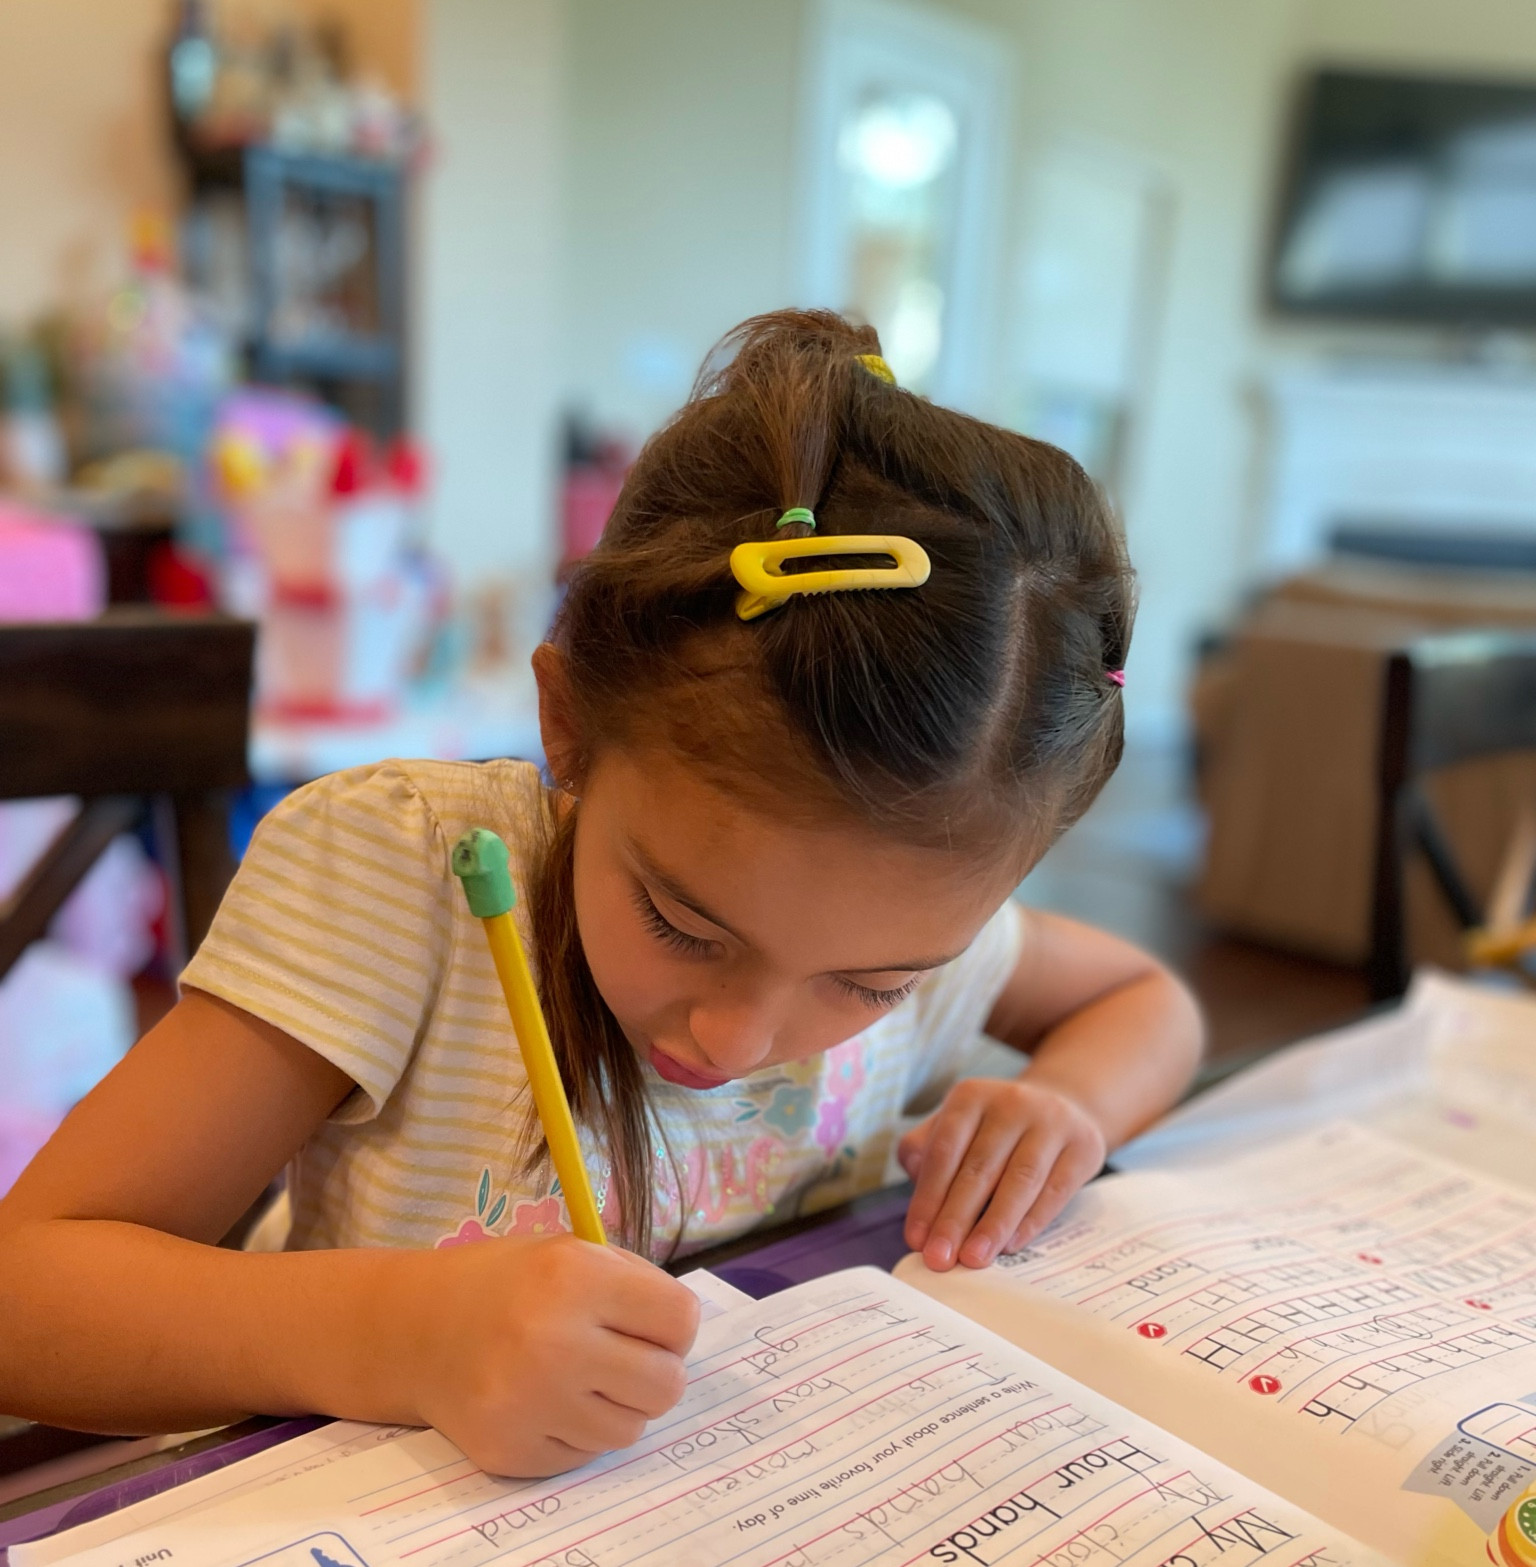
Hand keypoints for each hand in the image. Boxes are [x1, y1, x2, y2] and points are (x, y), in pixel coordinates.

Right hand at [394, 1233, 699, 1476]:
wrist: (416, 1330)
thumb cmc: (508, 1284)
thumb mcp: (570, 1252)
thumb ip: (633, 1284)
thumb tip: (686, 1332)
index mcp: (574, 1276)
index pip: (680, 1320)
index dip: (674, 1324)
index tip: (652, 1323)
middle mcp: (553, 1341)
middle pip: (666, 1385)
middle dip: (655, 1371)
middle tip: (623, 1357)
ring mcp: (529, 1403)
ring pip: (630, 1430)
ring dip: (616, 1406)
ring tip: (579, 1377)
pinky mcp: (511, 1452)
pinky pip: (585, 1455)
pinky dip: (576, 1431)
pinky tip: (545, 1399)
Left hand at [899, 1077, 1106, 1271]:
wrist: (1063, 1107)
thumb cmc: (994, 1129)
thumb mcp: (958, 1127)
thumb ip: (926, 1151)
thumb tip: (917, 1190)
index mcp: (971, 1096)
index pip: (944, 1151)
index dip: (928, 1197)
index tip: (916, 1239)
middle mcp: (1011, 1101)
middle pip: (979, 1168)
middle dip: (955, 1218)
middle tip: (940, 1258)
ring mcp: (1051, 1121)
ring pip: (1019, 1180)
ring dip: (993, 1225)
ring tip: (973, 1259)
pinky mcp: (1083, 1144)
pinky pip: (1055, 1189)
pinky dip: (1031, 1221)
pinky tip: (1010, 1246)